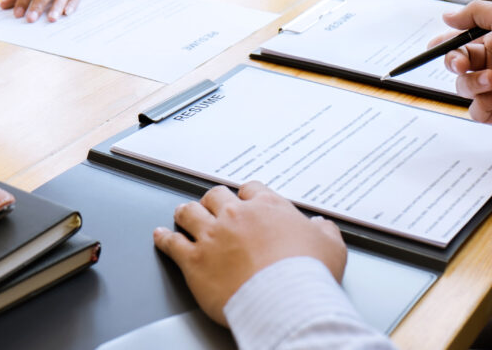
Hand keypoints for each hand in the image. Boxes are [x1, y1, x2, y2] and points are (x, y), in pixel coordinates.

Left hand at [152, 182, 346, 325]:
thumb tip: (321, 226)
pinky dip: (164, 238)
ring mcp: (213, 236)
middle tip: (212, 206)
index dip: (246, 195)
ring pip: (189, 213)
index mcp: (267, 207)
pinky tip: (160, 236)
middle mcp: (236, 215)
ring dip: (185, 213)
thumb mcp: (330, 246)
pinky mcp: (195, 260)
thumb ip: (324, 231)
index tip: (245, 199)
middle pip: (215, 196)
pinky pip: (172, 243)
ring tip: (182, 213)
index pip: (251, 189)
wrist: (285, 300)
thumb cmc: (307, 274)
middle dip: (213, 200)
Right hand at [438, 0, 491, 130]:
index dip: (446, 45)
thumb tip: (448, 16)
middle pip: (457, 65)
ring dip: (474, 83)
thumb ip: (476, 13)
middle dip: (454, 63)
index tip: (434, 46)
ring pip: (463, 87)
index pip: (461, 42)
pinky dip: (484, 102)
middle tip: (462, 64)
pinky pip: (476, 110)